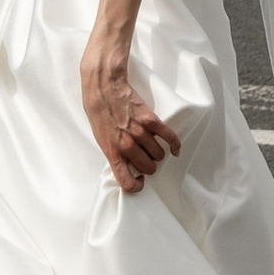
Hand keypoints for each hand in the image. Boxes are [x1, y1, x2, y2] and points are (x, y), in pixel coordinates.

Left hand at [80, 38, 179, 195]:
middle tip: (145, 158)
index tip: (139, 180)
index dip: (137, 186)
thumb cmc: (99, 114)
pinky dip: (174, 145)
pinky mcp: (150, 120)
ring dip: (158, 153)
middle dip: (149, 166)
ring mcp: (139, 133)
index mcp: (112, 153)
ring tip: (152, 147)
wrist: (103, 89)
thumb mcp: (101, 140)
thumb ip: (115, 154)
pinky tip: (174, 148)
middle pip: (149, 169)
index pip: (128, 183)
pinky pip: (169, 138)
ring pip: (159, 155)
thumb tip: (128, 166)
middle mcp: (127, 146)